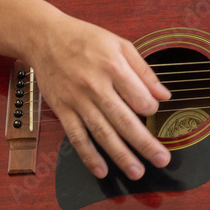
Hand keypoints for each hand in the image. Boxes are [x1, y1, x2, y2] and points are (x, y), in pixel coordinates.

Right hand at [30, 15, 171, 179]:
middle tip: (162, 160)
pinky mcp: (63, 110)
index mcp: (113, 67)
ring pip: (102, 134)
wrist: (45, 37)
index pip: (139, 97)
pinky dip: (89, 156)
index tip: (154, 112)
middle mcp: (96, 87)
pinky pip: (77, 137)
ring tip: (137, 172)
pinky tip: (101, 170)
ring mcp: (77, 101)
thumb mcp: (120, 44)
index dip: (151, 109)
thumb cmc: (85, 39)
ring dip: (121, 156)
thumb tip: (164, 94)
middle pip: (124, 121)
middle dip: (145, 143)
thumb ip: (144, 71)